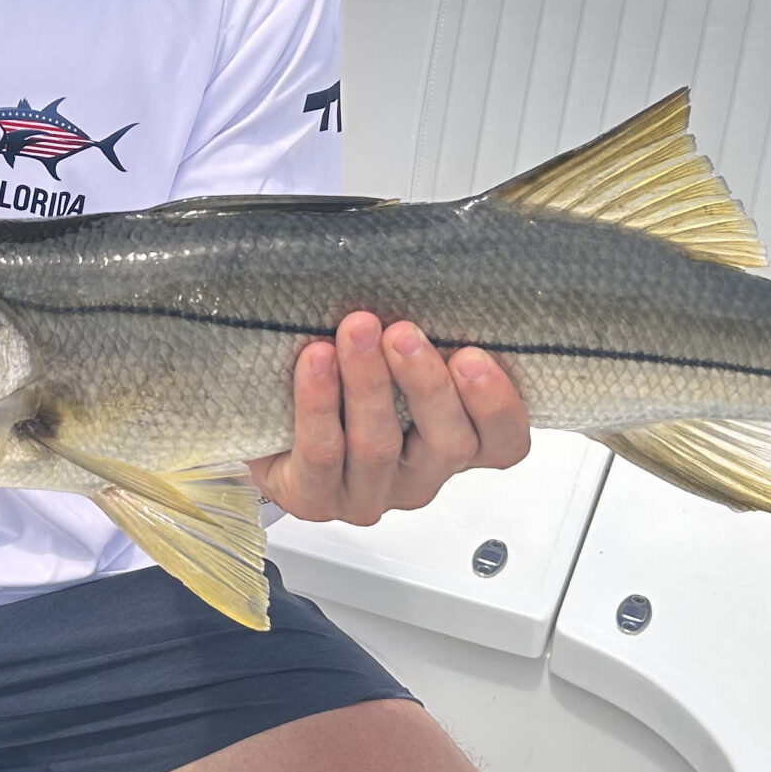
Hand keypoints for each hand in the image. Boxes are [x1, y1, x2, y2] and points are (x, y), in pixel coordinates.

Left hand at [247, 314, 528, 525]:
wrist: (266, 422)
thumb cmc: (343, 379)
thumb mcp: (392, 355)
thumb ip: (417, 335)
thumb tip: (426, 272)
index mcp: (454, 441)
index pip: (504, 442)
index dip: (498, 407)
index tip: (474, 356)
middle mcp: (419, 474)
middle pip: (447, 443)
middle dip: (426, 384)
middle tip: (403, 334)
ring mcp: (369, 493)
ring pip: (378, 446)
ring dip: (368, 383)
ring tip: (356, 331)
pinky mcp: (316, 498)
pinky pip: (322, 454)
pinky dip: (319, 404)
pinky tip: (316, 361)